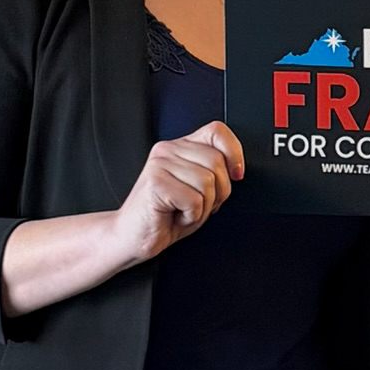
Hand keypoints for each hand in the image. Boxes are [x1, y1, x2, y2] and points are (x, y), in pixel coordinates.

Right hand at [113, 122, 243, 265]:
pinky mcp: (156, 183)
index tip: (236, 175)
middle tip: (198, 204)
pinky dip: (191, 216)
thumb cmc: (165, 216)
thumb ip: (214, 172)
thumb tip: (235, 167)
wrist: (133, 237)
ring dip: (203, 207)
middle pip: (217, 161)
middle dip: (218, 192)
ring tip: (183, 210)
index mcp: (180, 147)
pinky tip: (175, 216)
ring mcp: (160, 165)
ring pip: (207, 183)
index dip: (234, 152)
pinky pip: (194, 201)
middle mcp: (168, 150)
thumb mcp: (198, 190)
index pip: (217, 132)